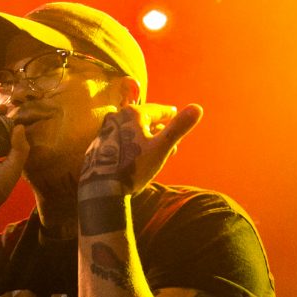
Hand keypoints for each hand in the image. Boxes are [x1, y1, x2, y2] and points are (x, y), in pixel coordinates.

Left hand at [76, 103, 202, 198]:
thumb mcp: (161, 147)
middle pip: (143, 120)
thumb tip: (198, 108)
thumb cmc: (134, 167)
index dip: (169, 114)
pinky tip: (137, 157)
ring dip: (146, 138)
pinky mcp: (98, 146)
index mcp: (133, 114)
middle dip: (158, 128)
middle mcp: (116, 118)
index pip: (157, 110)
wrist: (102, 189)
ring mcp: (105, 132)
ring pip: (131, 131)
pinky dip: (132, 145)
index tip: (175, 113)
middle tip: (170, 136)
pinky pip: (120, 141)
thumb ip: (179, 127)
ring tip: (157, 149)